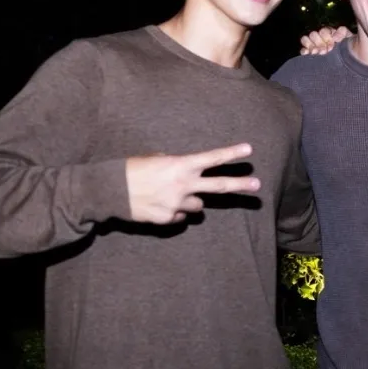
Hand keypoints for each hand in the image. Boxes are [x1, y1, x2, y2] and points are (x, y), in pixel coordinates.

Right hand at [126, 143, 258, 223]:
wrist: (109, 190)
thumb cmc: (132, 169)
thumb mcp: (156, 159)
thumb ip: (177, 166)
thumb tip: (187, 174)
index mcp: (180, 165)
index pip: (212, 158)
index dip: (231, 154)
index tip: (249, 150)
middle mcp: (183, 184)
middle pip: (218, 186)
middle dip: (240, 185)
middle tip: (258, 186)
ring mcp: (177, 203)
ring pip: (198, 206)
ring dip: (190, 201)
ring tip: (170, 195)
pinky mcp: (168, 218)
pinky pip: (180, 216)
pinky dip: (174, 212)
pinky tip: (158, 205)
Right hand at [300, 26, 351, 54]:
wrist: (349, 61)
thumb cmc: (349, 48)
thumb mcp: (349, 38)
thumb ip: (342, 32)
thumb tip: (334, 37)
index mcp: (329, 33)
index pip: (323, 31)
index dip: (326, 38)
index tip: (331, 47)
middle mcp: (320, 38)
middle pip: (313, 35)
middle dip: (319, 43)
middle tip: (324, 51)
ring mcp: (314, 45)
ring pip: (305, 39)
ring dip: (310, 46)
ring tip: (316, 53)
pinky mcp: (309, 54)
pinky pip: (302, 49)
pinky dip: (304, 51)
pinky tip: (308, 54)